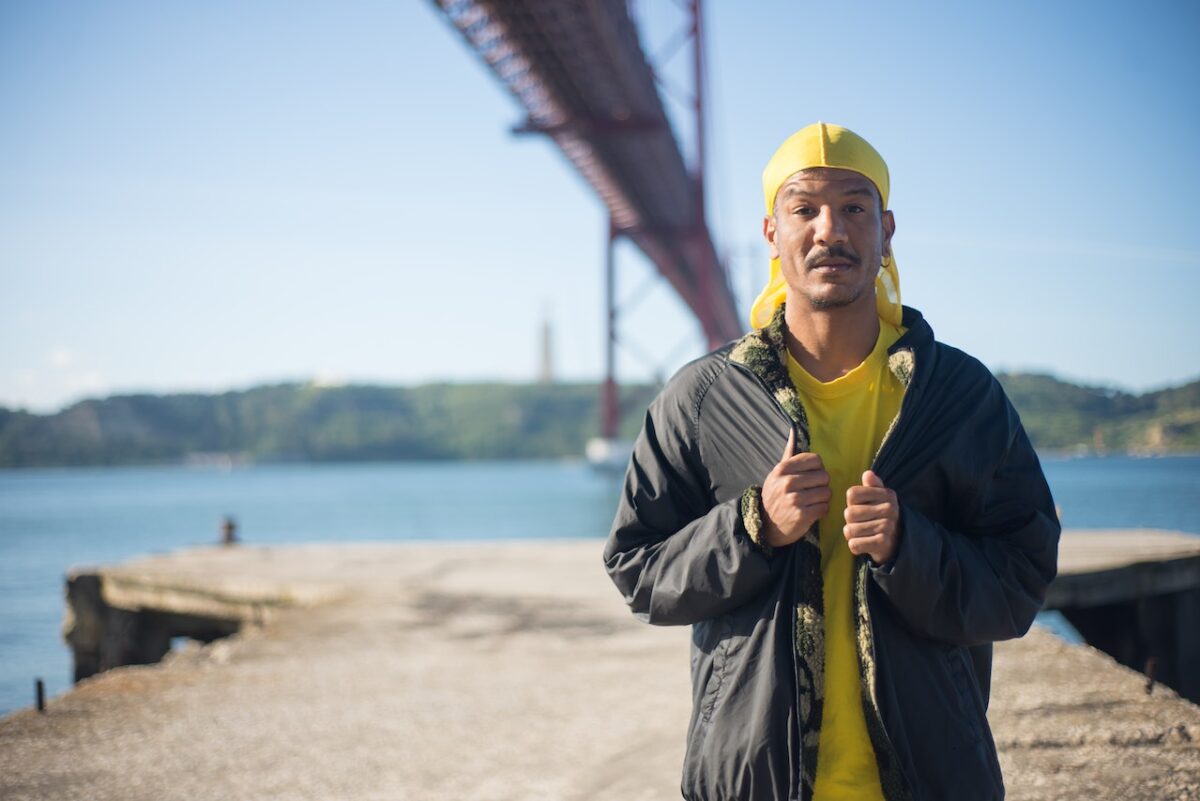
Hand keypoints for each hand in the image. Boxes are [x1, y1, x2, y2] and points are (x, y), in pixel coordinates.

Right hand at [761, 428, 830, 546]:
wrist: (767, 526)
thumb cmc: (776, 496)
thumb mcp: (777, 474)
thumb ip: (789, 453)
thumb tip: (794, 427)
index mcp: (782, 469)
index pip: (815, 460)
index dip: (818, 469)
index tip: (811, 477)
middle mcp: (787, 482)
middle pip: (824, 476)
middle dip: (822, 485)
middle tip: (812, 492)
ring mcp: (794, 499)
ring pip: (826, 493)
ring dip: (823, 499)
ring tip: (812, 502)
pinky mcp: (801, 516)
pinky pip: (825, 508)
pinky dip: (822, 511)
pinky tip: (812, 512)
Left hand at [844, 470, 900, 564]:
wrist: (897, 542)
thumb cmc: (881, 515)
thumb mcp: (879, 498)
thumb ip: (872, 485)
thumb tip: (868, 474)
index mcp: (887, 494)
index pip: (852, 494)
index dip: (851, 503)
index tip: (862, 507)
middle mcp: (889, 508)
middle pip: (849, 513)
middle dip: (850, 521)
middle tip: (863, 523)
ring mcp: (887, 526)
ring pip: (849, 530)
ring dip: (853, 534)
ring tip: (864, 533)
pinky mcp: (882, 543)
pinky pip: (854, 544)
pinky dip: (855, 546)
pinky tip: (865, 543)